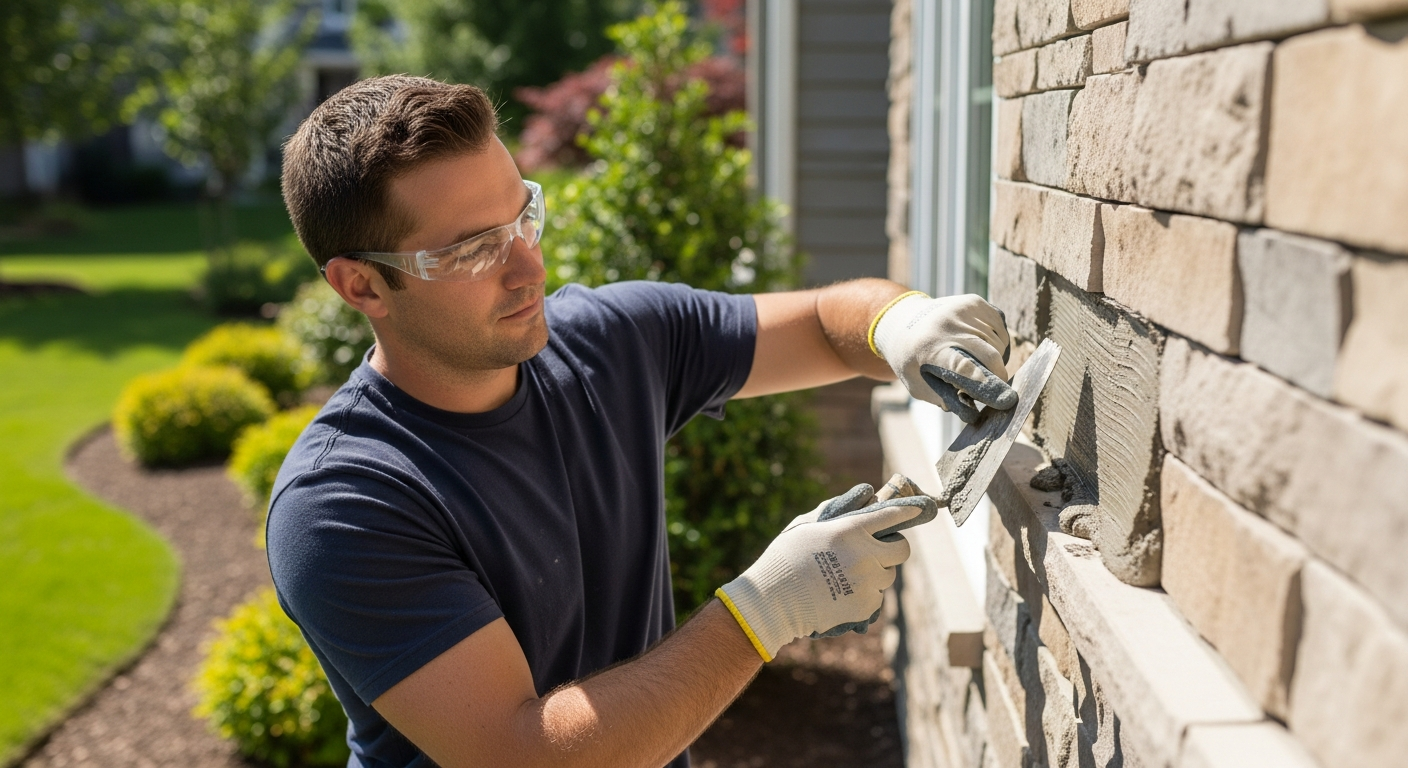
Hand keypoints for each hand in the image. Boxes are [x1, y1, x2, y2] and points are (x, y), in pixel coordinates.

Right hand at [716, 485, 935, 660]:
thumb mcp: (805, 525)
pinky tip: (841, 594)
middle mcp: (865, 554)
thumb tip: (862, 497)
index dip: (909, 510)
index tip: (922, 507)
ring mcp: (868, 582)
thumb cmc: (785, 558)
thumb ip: (836, 509)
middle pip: (902, 549)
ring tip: (845, 577)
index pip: (891, 515)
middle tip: (875, 551)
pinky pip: (876, 597)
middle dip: (892, 548)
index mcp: (850, 530)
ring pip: (888, 575)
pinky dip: (864, 595)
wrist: (773, 601)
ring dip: (875, 573)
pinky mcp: (866, 605)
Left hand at [871, 292, 1015, 422]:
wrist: (901, 320)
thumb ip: (944, 399)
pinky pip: (1000, 327)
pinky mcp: (974, 300)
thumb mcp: (917, 385)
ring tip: (975, 361)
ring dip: (995, 358)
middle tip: (994, 388)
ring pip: (999, 342)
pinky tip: (978, 344)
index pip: (964, 366)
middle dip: (998, 376)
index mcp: (929, 348)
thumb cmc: (911, 360)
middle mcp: (947, 324)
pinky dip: (996, 341)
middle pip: (990, 354)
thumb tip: (973, 412)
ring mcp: (962, 309)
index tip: (1006, 399)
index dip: (986, 383)